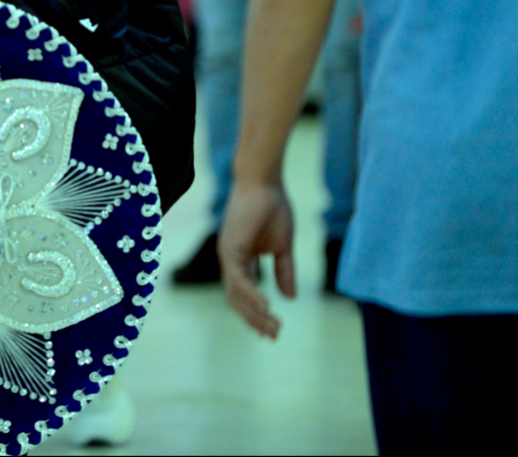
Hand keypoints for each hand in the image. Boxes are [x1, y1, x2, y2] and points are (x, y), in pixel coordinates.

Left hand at [218, 180, 295, 338]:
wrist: (265, 182)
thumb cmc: (273, 207)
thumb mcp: (283, 247)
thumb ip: (284, 271)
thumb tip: (290, 298)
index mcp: (240, 259)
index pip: (244, 294)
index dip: (257, 314)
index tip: (273, 331)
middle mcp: (230, 259)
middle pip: (237, 299)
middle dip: (254, 320)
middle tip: (274, 336)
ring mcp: (228, 254)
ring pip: (236, 293)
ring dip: (254, 313)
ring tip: (273, 327)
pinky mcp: (231, 248)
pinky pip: (239, 279)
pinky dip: (252, 295)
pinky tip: (267, 307)